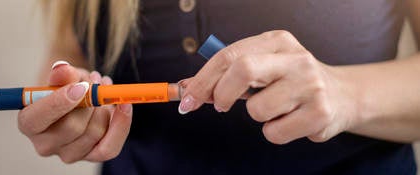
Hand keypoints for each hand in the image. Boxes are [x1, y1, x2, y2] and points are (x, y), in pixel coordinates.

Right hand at [17, 61, 132, 162]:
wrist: (74, 97)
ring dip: (105, 107)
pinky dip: (121, 125)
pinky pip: (110, 148)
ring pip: (94, 133)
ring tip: (103, 86)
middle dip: (90, 101)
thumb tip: (62, 68)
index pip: (38, 119)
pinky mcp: (90, 156)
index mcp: (28, 123)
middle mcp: (45, 144)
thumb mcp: (59, 76)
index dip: (59, 103)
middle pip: (71, 128)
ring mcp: (68, 154)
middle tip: (95, 80)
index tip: (81, 86)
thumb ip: (59, 74)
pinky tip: (124, 107)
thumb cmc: (62, 86)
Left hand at [179, 31, 361, 143]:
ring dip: (256, 116)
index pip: (229, 55)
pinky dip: (274, 132)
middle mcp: (296, 58)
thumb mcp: (263, 67)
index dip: (203, 80)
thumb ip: (226, 74)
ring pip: (257, 110)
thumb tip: (186, 89)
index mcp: (277, 41)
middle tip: (221, 105)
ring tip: (275, 109)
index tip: (187, 99)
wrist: (344, 95)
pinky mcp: (320, 113)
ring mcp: (311, 85)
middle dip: (222, 93)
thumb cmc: (290, 81)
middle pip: (242, 70)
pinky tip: (291, 120)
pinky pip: (274, 133)